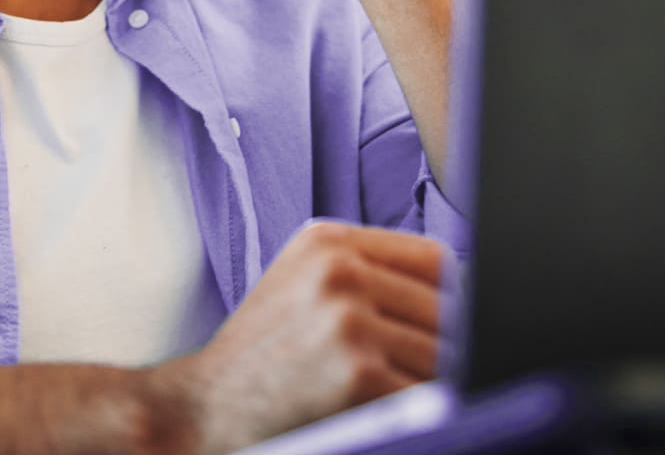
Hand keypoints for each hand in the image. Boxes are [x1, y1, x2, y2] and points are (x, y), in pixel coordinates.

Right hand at [146, 221, 450, 453]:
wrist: (200, 409)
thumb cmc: (260, 356)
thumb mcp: (302, 286)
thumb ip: (368, 275)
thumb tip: (464, 292)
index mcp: (328, 242)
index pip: (434, 260)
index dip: (451, 302)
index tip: (451, 332)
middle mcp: (338, 271)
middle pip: (447, 308)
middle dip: (449, 350)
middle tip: (430, 378)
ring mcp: (347, 320)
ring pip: (446, 354)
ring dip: (439, 385)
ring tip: (406, 399)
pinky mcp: (357, 374)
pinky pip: (429, 396)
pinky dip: (428, 414)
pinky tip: (401, 422)